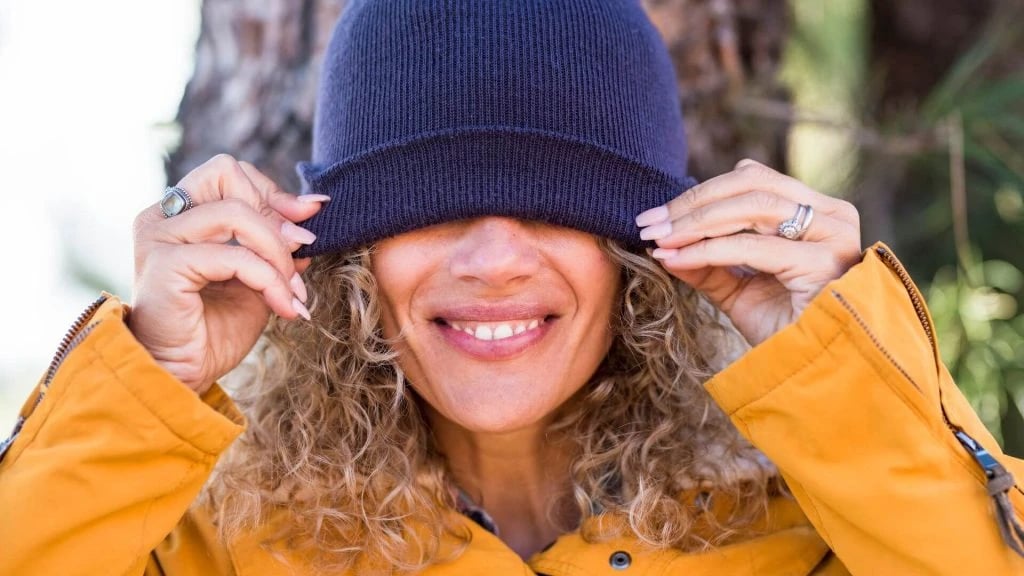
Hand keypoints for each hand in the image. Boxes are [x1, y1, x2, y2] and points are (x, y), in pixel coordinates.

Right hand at [129, 154, 328, 394]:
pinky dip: (269, 279)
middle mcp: (162, 217)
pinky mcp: (165, 264)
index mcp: (180, 214)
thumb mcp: (258, 278)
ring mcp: (159, 238)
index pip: (229, 173)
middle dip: (276, 214)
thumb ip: (276, 244)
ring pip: (237, 214)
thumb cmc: (213, 330)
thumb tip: (312, 210)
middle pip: (227, 174)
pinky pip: (235, 256)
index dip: (273, 191)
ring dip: (278, 253)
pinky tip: (284, 306)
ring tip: (294, 291)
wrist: (182, 376)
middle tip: (304, 250)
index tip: (312, 214)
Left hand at [635, 159, 861, 346]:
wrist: (814, 374)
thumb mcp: (737, 291)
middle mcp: (833, 216)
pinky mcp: (823, 263)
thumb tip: (661, 243)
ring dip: (697, 222)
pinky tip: (678, 258)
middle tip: (649, 223)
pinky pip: (752, 247)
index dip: (701, 193)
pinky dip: (708, 249)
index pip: (752, 180)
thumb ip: (707, 262)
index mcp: (818, 212)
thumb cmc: (783, 332)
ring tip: (660, 239)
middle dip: (692, 204)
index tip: (656, 216)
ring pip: (752, 207)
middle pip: (750, 185)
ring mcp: (833, 237)